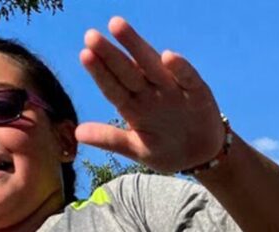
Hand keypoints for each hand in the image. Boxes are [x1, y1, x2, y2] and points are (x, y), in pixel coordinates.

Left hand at [76, 17, 224, 172]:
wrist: (202, 156)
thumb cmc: (166, 150)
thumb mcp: (137, 148)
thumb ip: (111, 139)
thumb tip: (77, 133)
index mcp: (134, 106)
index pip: (114, 87)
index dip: (100, 72)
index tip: (84, 55)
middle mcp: (150, 93)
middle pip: (128, 71)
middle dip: (111, 55)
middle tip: (91, 36)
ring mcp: (173, 91)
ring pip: (153, 66)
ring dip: (137, 47)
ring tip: (118, 27)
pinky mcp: (197, 93)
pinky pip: (188, 79)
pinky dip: (180, 68)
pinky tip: (168, 57)